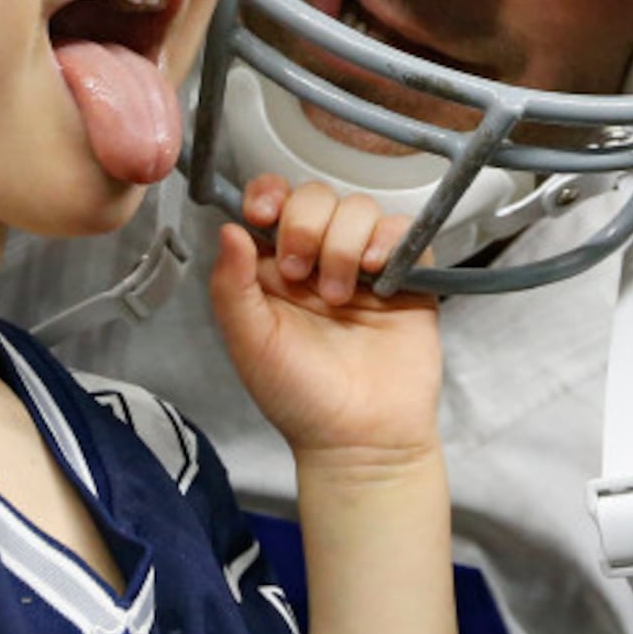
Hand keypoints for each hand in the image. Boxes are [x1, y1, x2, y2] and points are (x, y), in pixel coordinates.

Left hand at [208, 176, 439, 458]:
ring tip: (340, 294)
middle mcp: (318, 258)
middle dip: (306, 226)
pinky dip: (389, 241)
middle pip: (317, 196)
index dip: (270, 195)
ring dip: (344, 244)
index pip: (272, 202)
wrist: (361, 438)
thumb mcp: (249, 341)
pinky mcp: (405, 277)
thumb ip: (231, 284)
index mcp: (273, 269)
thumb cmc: (299, 398)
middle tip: (302, 276)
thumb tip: (227, 227)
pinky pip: (404, 230)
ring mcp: (363, 266)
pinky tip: (376, 273)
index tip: (265, 214)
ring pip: (359, 208)